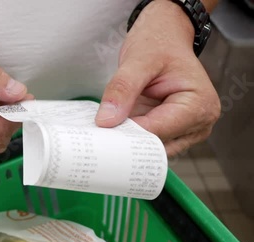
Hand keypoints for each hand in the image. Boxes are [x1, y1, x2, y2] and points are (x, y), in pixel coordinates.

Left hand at [95, 0, 219, 155]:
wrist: (164, 38)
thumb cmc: (158, 44)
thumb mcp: (137, 60)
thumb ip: (122, 89)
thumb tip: (106, 121)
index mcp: (198, 105)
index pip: (158, 132)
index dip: (128, 135)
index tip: (101, 135)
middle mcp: (198, 123)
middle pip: (156, 145)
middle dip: (128, 141)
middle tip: (98, 136)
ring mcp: (185, 130)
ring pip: (151, 149)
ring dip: (128, 141)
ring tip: (105, 130)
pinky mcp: (171, 131)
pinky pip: (148, 141)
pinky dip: (130, 136)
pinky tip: (114, 127)